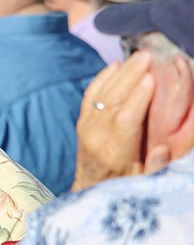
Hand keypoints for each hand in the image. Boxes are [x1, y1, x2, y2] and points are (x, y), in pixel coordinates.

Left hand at [71, 51, 165, 190]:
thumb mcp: (143, 181)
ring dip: (121, 73)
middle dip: (131, 76)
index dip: (138, 98)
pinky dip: (103, 78)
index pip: (125, 119)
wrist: (91, 188)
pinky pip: (91, 94)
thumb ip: (154, 166)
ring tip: (139, 56)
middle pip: (113, 100)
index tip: (152, 78)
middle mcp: (96, 136)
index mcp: (113, 153)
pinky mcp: (82, 120)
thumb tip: (162, 149)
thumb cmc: (124, 185)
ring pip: (102, 94)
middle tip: (148, 57)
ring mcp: (86, 127)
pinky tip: (116, 65)